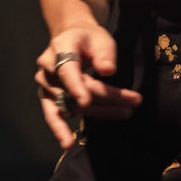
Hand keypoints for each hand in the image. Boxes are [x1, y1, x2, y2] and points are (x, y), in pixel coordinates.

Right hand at [34, 24, 142, 148]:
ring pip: (71, 105)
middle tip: (134, 101)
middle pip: (76, 90)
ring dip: (99, 112)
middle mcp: (48, 70)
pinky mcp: (48, 99)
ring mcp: (46, 86)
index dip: (75, 86)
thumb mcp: (100, 38)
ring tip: (126, 113)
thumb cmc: (88, 39)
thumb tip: (108, 70)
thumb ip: (105, 53)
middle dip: (106, 98)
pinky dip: (63, 129)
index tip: (85, 101)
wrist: (70, 38)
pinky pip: (56, 115)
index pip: (67, 70)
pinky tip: (69, 142)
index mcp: (60, 49)